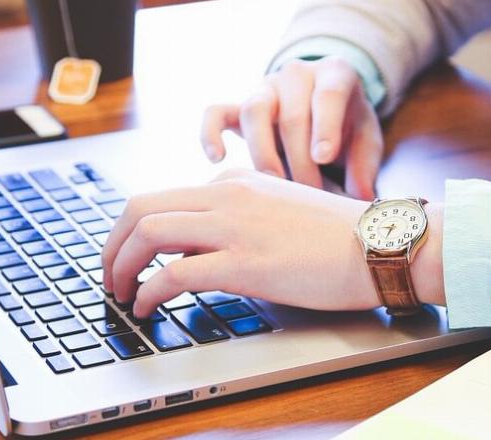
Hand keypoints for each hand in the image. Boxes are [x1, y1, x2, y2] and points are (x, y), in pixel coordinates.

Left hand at [100, 169, 444, 318]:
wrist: (381, 244)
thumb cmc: (342, 237)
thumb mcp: (282, 211)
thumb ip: (242, 220)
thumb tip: (202, 252)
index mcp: (238, 181)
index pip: (166, 197)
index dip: (136, 232)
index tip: (131, 257)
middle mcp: (228, 195)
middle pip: (141, 207)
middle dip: (113, 244)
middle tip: (109, 274)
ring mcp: (234, 226)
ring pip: (148, 232)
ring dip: (120, 266)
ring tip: (120, 293)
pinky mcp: (243, 262)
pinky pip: (173, 273)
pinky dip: (148, 292)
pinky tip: (148, 308)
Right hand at [200, 56, 382, 199]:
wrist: (324, 105)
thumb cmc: (348, 125)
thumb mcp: (366, 138)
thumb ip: (365, 165)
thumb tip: (361, 197)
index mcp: (335, 74)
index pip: (328, 94)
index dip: (325, 126)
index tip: (323, 157)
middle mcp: (297, 74)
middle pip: (291, 114)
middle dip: (299, 160)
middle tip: (310, 194)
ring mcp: (265, 88)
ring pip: (254, 111)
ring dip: (263, 153)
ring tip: (275, 186)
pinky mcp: (239, 106)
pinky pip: (216, 112)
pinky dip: (210, 133)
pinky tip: (217, 159)